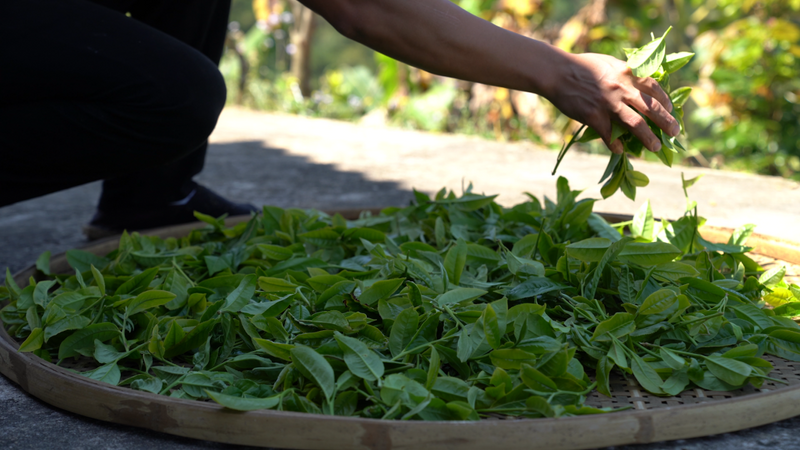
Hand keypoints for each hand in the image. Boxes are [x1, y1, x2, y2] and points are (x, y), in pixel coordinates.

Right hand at [546, 52, 679, 153]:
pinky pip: (610, 136)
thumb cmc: (581, 65)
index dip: (666, 101)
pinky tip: (621, 151)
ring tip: (656, 148)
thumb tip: (637, 79)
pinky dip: (617, 146)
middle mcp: (622, 89)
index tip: (671, 110)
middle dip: (667, 123)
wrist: (557, 72)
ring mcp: (609, 105)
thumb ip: (624, 72)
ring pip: (636, 125)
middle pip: (652, 109)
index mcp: (627, 74)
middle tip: (675, 133)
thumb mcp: (608, 62)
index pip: (655, 88)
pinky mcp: (594, 117)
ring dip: (648, 139)